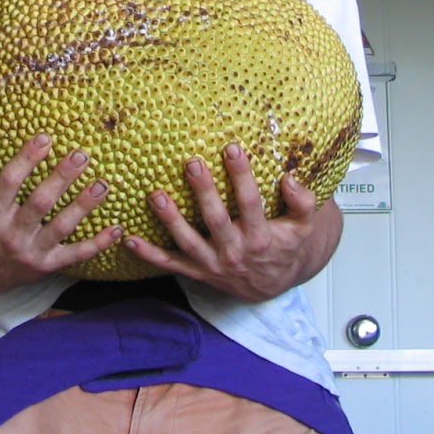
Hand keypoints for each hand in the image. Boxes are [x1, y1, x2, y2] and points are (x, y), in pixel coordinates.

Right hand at [0, 134, 122, 292]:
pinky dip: (98, 244)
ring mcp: (32, 252)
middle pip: (41, 203)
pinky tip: (117, 229)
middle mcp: (12, 235)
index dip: (27, 159)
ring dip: (84, 206)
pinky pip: (76, 255)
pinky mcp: (48, 266)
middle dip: (62, 177)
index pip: (9, 183)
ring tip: (102, 184)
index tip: (44, 138)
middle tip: (81, 155)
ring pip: (62, 227)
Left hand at [124, 142, 343, 302]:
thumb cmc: (283, 246)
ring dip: (170, 220)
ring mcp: (213, 263)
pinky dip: (149, 254)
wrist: (270, 285)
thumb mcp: (303, 227)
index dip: (242, 176)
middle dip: (203, 191)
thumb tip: (290, 178)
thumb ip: (303, 202)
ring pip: (188, 242)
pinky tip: (129, 239)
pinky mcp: (197, 271)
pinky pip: (170, 264)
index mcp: (260, 236)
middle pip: (216, 219)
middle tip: (191, 163)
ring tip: (155, 196)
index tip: (232, 148)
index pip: (251, 203)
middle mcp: (234, 250)